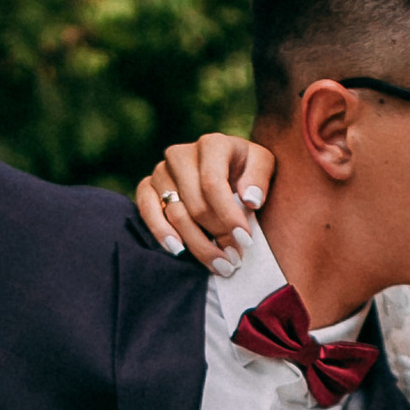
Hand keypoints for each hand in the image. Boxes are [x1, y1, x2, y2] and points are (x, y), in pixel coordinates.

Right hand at [133, 135, 276, 268]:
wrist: (224, 166)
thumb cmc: (245, 168)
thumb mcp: (262, 164)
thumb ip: (260, 178)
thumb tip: (250, 200)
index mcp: (212, 144)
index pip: (213, 184)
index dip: (228, 216)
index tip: (245, 241)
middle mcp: (181, 154)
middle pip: (195, 204)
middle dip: (217, 236)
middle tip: (235, 260)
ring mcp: (161, 171)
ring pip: (175, 214)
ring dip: (197, 244)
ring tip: (218, 265)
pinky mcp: (147, 186)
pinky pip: (147, 210)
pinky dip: (161, 232)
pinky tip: (178, 250)